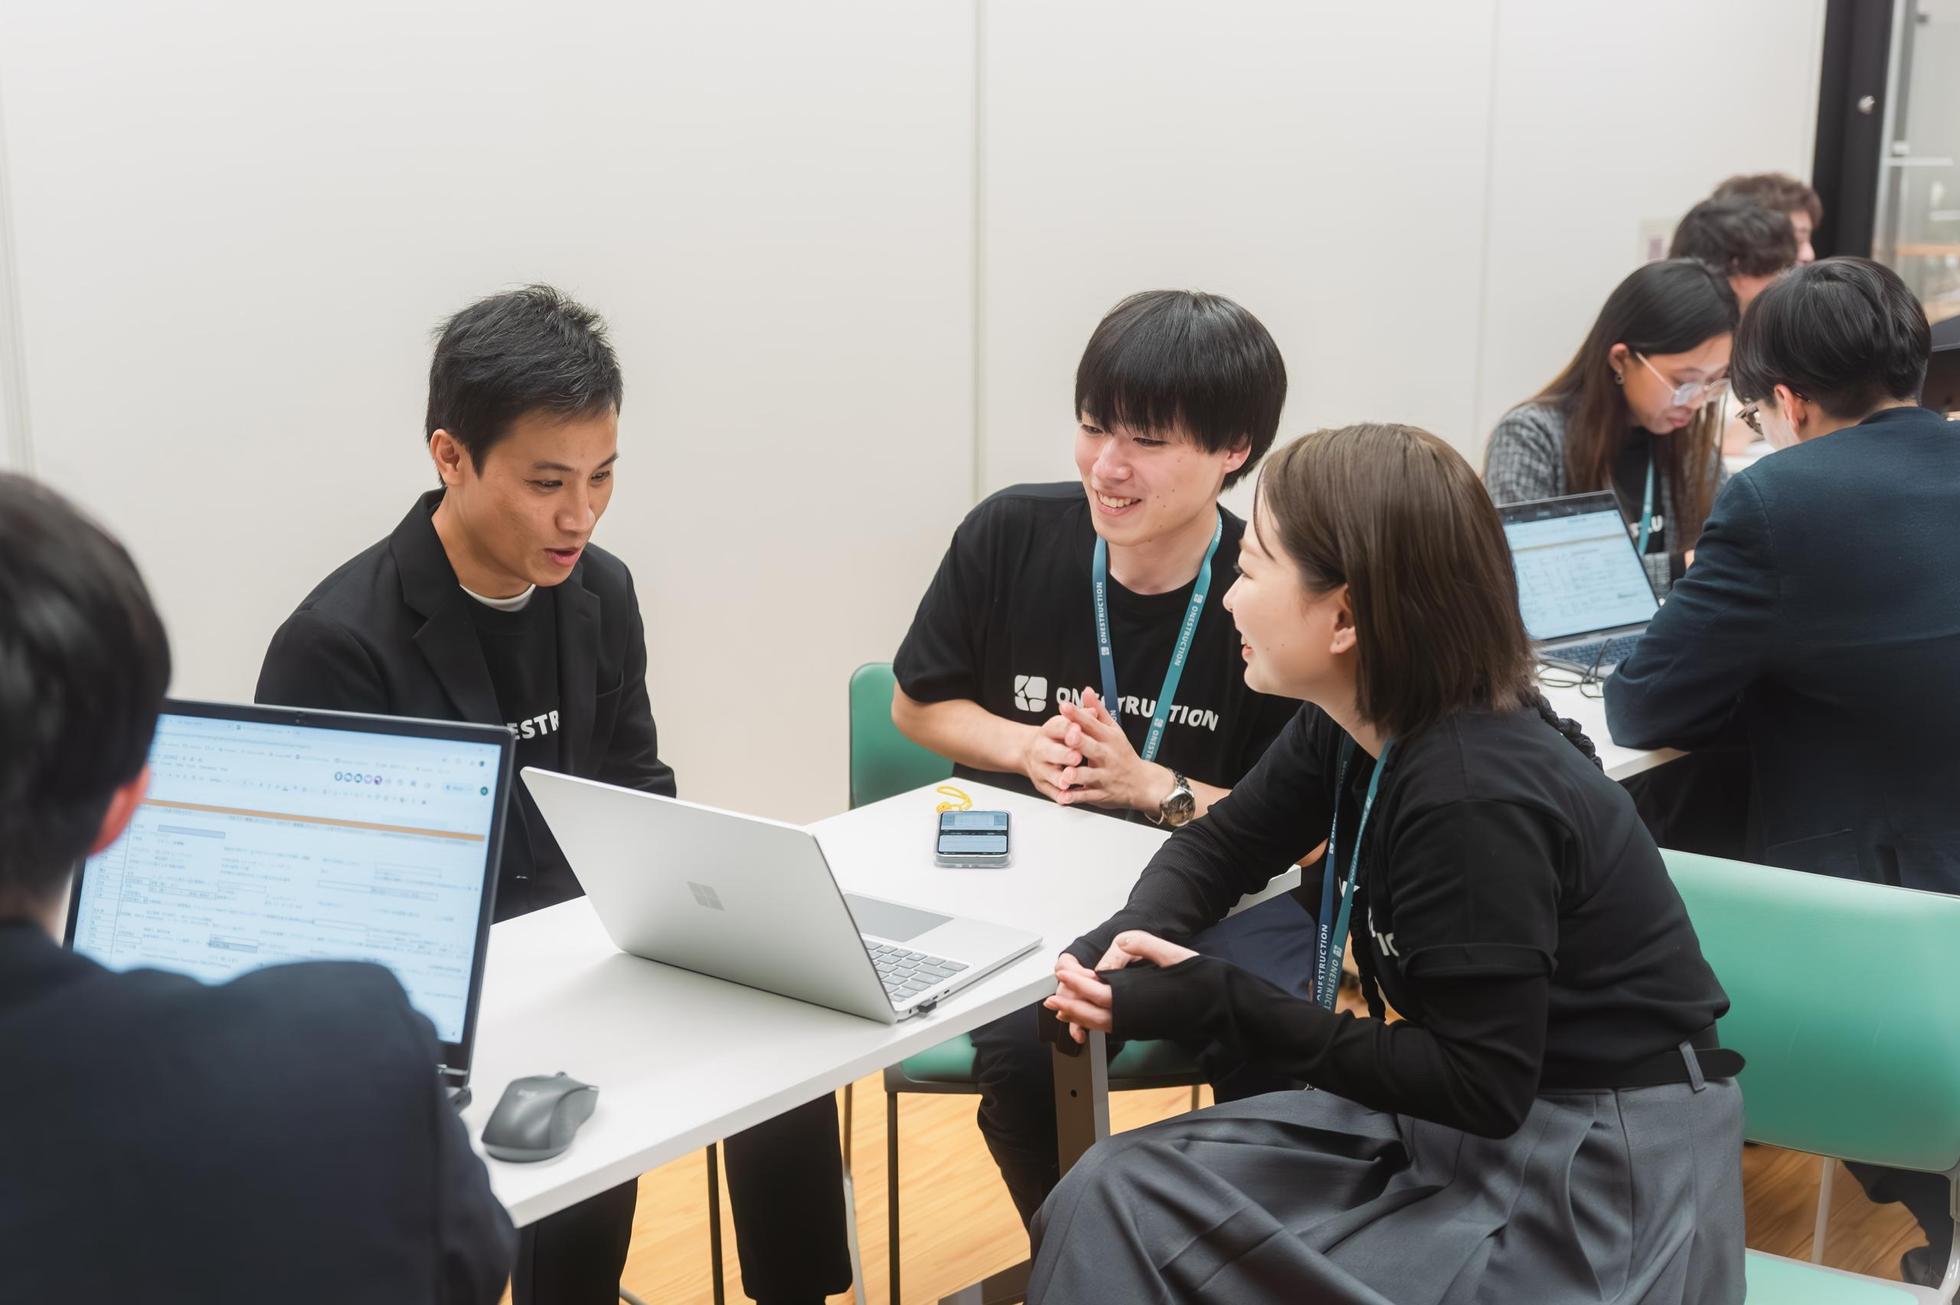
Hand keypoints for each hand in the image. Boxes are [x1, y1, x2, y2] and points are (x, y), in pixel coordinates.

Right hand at [1018, 714, 1082, 802]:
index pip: (1058, 727)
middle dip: (1064, 754)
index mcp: (1048, 731)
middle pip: (1051, 751)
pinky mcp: (1042, 785)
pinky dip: (1060, 796)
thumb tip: (1094, 711)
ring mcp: (1041, 768)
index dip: (1068, 729)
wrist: (1030, 752)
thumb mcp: (1065, 723)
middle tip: (1077, 757)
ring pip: (1050, 774)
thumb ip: (1081, 717)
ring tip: (1070, 781)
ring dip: (1060, 778)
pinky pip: (1051, 792)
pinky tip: (1067, 798)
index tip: (1077, 729)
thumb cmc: (1055, 738)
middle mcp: (1041, 749)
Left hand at [1043, 933, 1196, 1042]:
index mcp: (1138, 996)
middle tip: (1052, 998)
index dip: (1075, 982)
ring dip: (1079, 1017)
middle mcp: (1135, 1014)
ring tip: (1062, 1012)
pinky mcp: (1144, 1029)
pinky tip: (1089, 1019)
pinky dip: (1095, 1023)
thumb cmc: (1203, 982)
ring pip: (1101, 1024)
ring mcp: (1139, 1025)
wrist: (1223, 1007)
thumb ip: (1146, 945)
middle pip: (1092, 1013)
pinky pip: (1112, 1028)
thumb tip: (1121, 941)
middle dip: (1069, 1005)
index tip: (1062, 972)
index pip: (1096, 990)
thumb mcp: (1174, 955)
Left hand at [1053, 689, 1173, 813]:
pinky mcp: (1100, 794)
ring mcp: (1104, 776)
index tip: (1064, 706)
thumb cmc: (1122, 754)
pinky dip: (1075, 798)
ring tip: (1065, 774)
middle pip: (1092, 748)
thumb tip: (1086, 690)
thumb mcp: (1114, 730)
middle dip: (1080, 743)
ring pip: (1089, 775)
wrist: (1142, 784)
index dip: (1078, 715)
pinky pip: (1087, 796)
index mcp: (1108, 739)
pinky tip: (1063, 797)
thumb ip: (1098, 711)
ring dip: (1077, 775)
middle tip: (1068, 737)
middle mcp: (1106, 756)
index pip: (1092, 724)